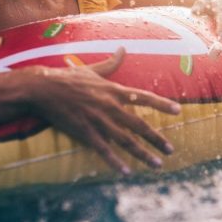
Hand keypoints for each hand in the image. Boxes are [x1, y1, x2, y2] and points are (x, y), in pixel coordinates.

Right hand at [19, 48, 181, 173]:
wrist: (42, 89)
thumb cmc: (67, 78)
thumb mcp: (92, 69)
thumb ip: (111, 63)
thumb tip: (123, 49)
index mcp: (114, 91)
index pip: (144, 98)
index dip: (162, 104)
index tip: (178, 111)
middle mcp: (110, 106)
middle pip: (139, 125)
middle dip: (157, 139)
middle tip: (171, 150)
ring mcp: (98, 121)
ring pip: (126, 141)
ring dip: (143, 154)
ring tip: (157, 164)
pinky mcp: (85, 132)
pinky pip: (104, 150)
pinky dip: (116, 162)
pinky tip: (127, 172)